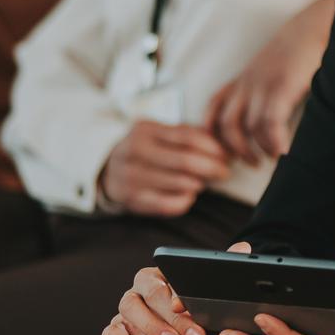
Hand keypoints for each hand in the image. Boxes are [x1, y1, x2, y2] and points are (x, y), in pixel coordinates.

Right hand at [98, 120, 230, 216]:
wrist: (108, 170)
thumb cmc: (146, 150)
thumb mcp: (160, 133)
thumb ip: (188, 134)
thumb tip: (222, 144)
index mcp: (144, 129)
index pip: (187, 137)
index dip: (212, 147)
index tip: (226, 155)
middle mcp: (134, 151)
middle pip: (185, 161)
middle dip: (212, 167)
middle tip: (224, 172)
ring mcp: (131, 176)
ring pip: (179, 183)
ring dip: (199, 183)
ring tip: (205, 182)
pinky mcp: (132, 199)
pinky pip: (167, 205)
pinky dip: (185, 201)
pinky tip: (190, 196)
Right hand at [100, 255, 235, 334]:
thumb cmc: (202, 321)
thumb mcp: (215, 301)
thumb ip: (224, 273)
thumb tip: (243, 248)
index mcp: (162, 275)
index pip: (165, 277)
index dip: (176, 292)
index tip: (190, 307)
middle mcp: (141, 289)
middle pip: (148, 293)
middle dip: (172, 315)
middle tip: (194, 334)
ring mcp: (127, 310)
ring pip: (128, 308)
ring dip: (150, 326)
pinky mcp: (116, 331)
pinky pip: (111, 334)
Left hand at [205, 0, 334, 163]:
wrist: (319, 23)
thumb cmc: (303, 47)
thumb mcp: (274, 67)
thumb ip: (267, 87)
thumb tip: (271, 116)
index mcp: (244, 78)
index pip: (214, 107)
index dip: (213, 133)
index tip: (225, 150)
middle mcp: (248, 82)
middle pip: (225, 124)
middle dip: (235, 150)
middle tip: (251, 163)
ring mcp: (264, 85)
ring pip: (248, 128)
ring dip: (260, 149)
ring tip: (273, 157)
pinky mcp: (282, 88)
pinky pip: (270, 124)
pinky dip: (276, 142)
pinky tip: (285, 151)